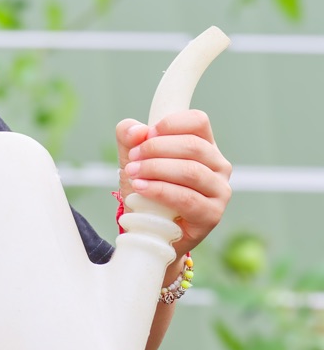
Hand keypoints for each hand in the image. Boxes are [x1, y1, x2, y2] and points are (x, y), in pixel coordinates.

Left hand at [117, 110, 231, 254]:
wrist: (148, 228)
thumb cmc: (146, 189)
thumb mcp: (133, 159)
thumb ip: (129, 138)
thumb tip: (137, 131)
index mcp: (204, 145)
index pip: (198, 121)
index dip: (170, 124)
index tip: (146, 135)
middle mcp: (218, 166)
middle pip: (193, 145)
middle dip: (156, 149)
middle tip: (132, 159)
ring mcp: (219, 191)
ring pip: (191, 171)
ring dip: (156, 169)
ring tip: (133, 174)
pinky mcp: (212, 214)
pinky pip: (187, 198)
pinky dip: (160, 191)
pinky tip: (141, 188)